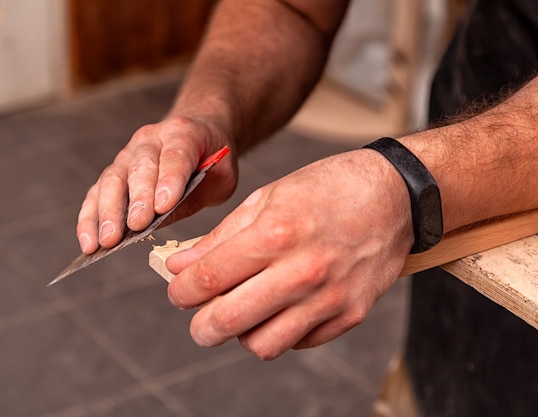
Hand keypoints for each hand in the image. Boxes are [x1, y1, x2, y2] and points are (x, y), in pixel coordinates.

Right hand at [76, 116, 237, 253]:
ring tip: (106, 240)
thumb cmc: (213, 160)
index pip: (176, 155)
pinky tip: (90, 242)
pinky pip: (97, 193)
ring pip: (112, 179)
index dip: (169, 180)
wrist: (200, 136)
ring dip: (107, 212)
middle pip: (140, 167)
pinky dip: (90, 218)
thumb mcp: (221, 178)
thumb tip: (160, 221)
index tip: (164, 205)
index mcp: (184, 133)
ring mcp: (128, 153)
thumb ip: (194, 196)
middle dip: (137, 198)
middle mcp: (151, 138)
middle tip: (136, 225)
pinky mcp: (114, 171)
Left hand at [166, 150, 413, 359]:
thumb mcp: (268, 198)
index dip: (181, 291)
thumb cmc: (329, 189)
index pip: (209, 278)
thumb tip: (181, 265)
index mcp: (275, 234)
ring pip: (262, 345)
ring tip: (244, 312)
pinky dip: (280, 332)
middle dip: (201, 326)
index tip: (178, 291)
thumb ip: (221, 237)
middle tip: (199, 318)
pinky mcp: (349, 315)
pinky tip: (281, 308)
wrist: (394, 195)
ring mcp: (328, 298)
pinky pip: (298, 343)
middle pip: (228, 321)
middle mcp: (301, 271)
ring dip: (242, 333)